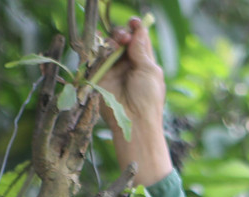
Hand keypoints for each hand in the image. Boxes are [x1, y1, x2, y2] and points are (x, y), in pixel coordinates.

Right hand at [100, 17, 172, 186]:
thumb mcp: (149, 71)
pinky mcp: (101, 77)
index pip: (139, 40)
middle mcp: (129, 65)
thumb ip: (141, 50)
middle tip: (124, 37)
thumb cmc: (148, 99)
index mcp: (145, 63)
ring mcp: (114, 70)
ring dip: (113, 40)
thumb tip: (138, 31)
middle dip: (123, 34)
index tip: (134, 23)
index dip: (136, 29)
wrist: (133, 122)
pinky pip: (98, 57)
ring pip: (109, 46)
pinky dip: (101, 49)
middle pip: (122, 40)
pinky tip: (107, 47)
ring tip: (117, 43)